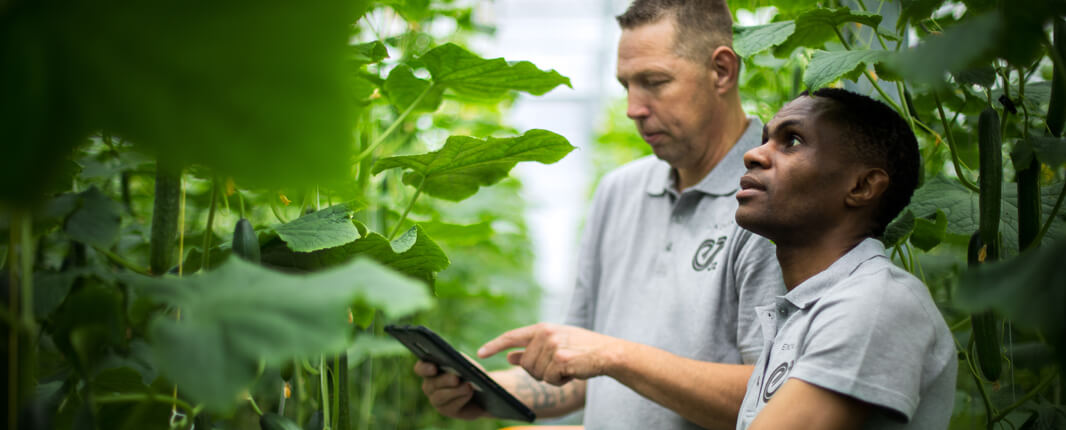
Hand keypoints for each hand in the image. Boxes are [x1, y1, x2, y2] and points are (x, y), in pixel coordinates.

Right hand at [413, 360, 487, 419]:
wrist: (482, 391)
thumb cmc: (472, 373)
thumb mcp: (468, 364)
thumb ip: (463, 360)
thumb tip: (462, 360)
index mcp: (430, 369)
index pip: (420, 368)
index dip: (424, 368)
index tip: (434, 368)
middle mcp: (430, 385)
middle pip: (431, 383)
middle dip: (445, 380)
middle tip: (456, 378)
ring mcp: (436, 399)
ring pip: (440, 396)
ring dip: (455, 391)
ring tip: (468, 386)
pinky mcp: (446, 410)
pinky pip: (450, 406)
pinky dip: (461, 398)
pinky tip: (469, 393)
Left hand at [478, 323, 622, 385]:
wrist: (608, 353)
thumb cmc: (581, 349)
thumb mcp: (554, 344)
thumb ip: (531, 349)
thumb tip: (510, 357)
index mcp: (541, 328)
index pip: (511, 336)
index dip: (494, 345)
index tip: (480, 353)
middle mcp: (544, 334)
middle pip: (525, 364)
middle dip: (539, 372)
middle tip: (558, 366)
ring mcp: (552, 346)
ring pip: (537, 374)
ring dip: (551, 377)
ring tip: (567, 367)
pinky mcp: (560, 359)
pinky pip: (550, 379)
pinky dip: (560, 381)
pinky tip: (573, 371)